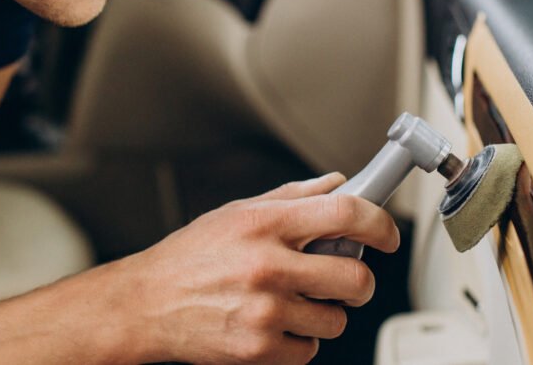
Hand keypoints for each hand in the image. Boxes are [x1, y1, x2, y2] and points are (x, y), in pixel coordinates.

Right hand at [117, 172, 400, 363]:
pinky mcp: (259, 349)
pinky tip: (273, 324)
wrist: (146, 303)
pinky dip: (299, 341)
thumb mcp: (236, 214)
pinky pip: (309, 350)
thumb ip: (291, 198)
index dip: (378, 223)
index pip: (345, 213)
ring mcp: (264, 310)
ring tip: (291, 301)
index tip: (386, 233)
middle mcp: (267, 264)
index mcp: (264, 224)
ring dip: (324, 313)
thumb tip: (336, 183)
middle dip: (358, 280)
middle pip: (355, 277)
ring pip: (336, 319)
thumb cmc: (189, 257)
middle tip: (342, 277)